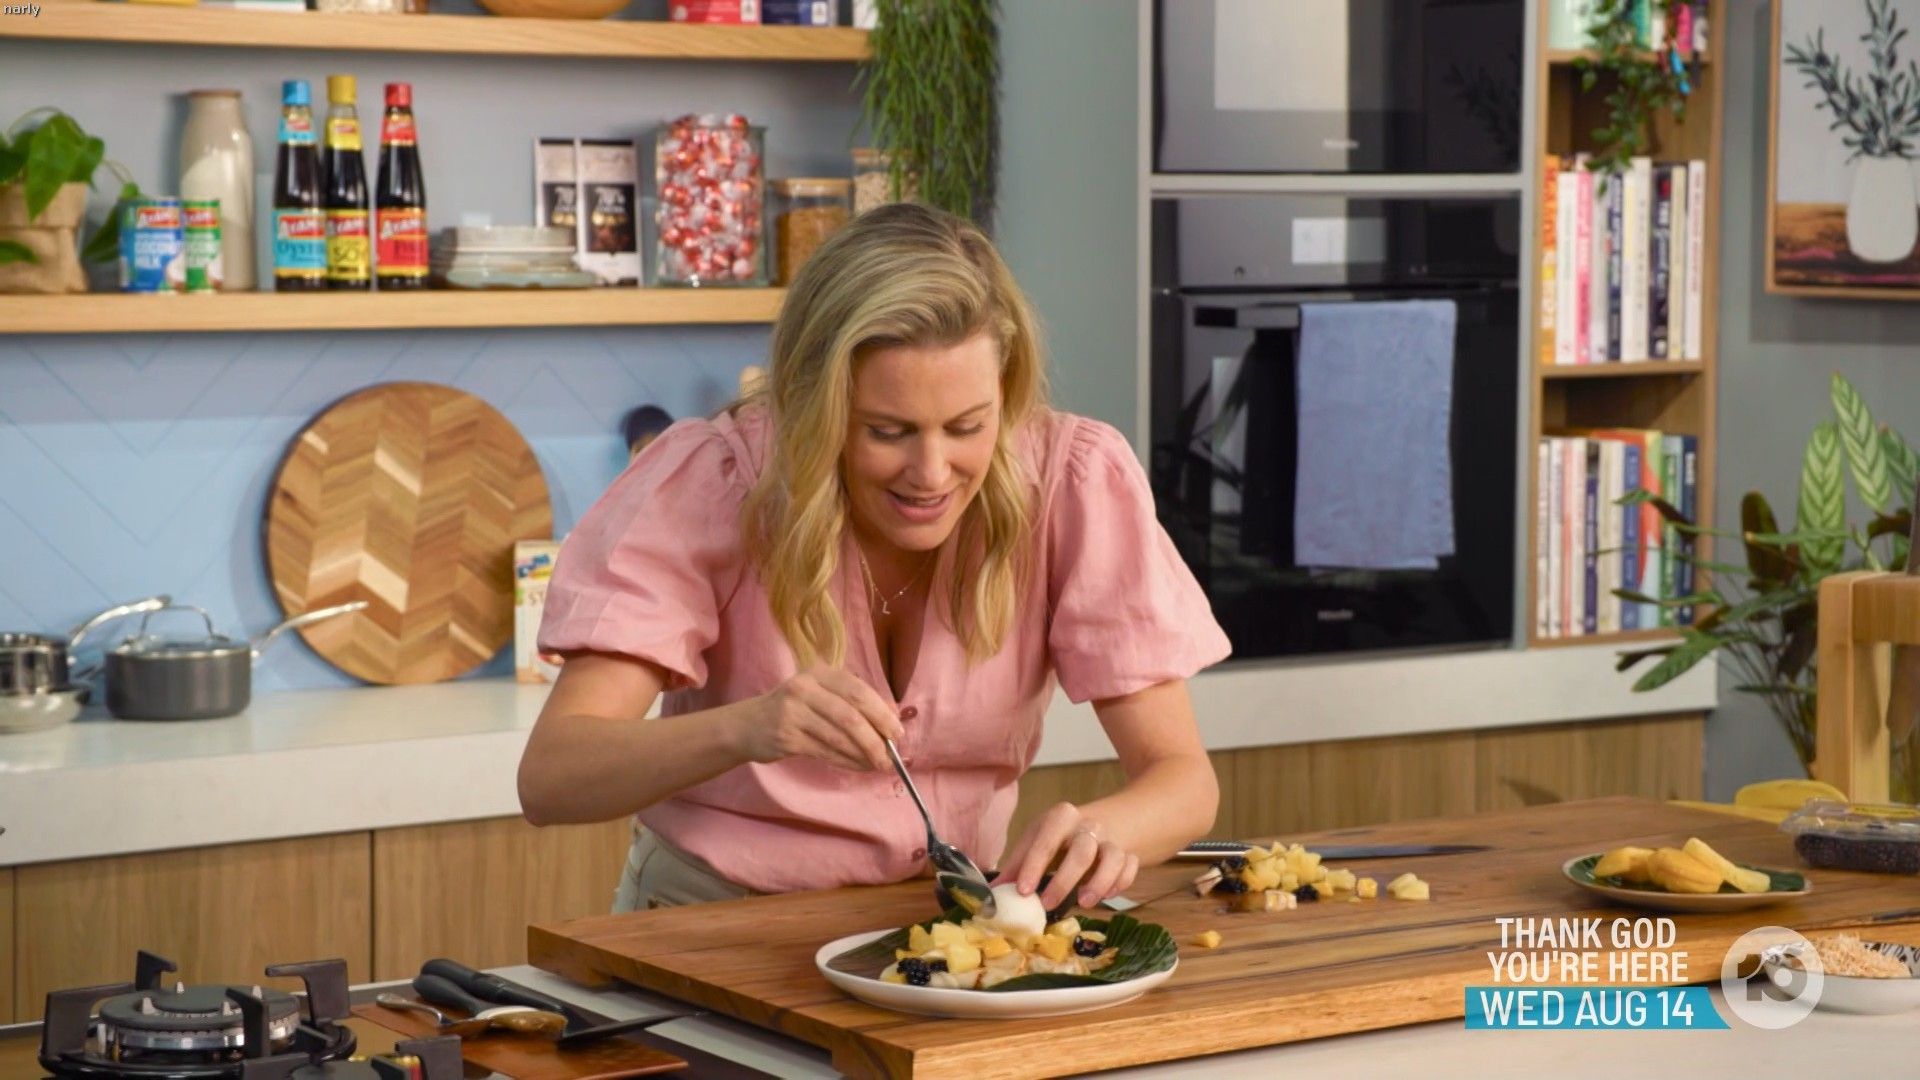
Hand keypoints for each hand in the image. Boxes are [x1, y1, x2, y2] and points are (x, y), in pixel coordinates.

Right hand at [735, 665, 902, 771]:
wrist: (747, 725)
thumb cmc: (793, 709)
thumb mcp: (820, 695)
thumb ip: (852, 702)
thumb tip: (892, 720)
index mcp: (820, 673)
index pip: (858, 691)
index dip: (882, 712)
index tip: (897, 732)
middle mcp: (805, 688)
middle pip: (850, 715)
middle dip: (875, 738)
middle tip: (890, 755)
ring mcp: (793, 712)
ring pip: (839, 737)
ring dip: (863, 754)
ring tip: (878, 764)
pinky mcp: (786, 737)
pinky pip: (825, 752)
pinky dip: (846, 761)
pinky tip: (858, 767)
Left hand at [993, 802, 1138, 912]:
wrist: (1103, 822)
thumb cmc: (1060, 838)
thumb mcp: (1036, 841)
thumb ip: (1018, 866)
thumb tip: (993, 894)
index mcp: (1060, 817)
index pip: (1046, 841)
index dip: (1033, 866)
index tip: (1023, 892)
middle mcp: (1088, 826)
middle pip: (1081, 851)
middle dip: (1064, 881)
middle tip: (1048, 905)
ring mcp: (1111, 839)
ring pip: (1113, 857)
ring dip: (1099, 883)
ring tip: (1084, 902)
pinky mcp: (1128, 853)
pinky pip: (1130, 867)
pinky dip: (1121, 882)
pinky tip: (1107, 895)